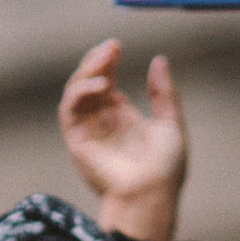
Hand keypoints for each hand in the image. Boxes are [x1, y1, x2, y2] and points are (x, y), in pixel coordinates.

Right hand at [59, 42, 188, 240]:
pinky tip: (100, 85)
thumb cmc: (166, 168)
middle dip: (95, 62)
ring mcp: (87, 131)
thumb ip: (163, 92)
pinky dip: (80, 93)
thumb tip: (159, 59)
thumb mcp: (171, 123)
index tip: (117, 46)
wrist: (152, 194)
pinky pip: (68, 111)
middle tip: (110, 47)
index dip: (107, 62)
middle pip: (88, 82)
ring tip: (104, 60)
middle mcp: (101, 121)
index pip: (106, 81)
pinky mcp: (77, 141)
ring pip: (75, 93)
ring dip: (86, 73)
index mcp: (121, 116)